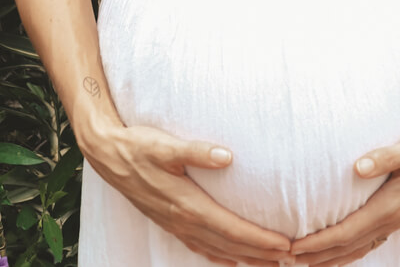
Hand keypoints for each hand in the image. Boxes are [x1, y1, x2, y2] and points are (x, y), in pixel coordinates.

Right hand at [78, 123, 294, 265]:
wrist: (107, 154)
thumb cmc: (138, 146)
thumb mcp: (166, 145)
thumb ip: (197, 151)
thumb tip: (227, 156)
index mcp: (187, 204)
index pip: (232, 229)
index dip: (260, 240)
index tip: (286, 245)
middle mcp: (183, 220)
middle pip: (229, 245)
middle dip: (261, 254)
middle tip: (291, 259)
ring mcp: (175, 224)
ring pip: (216, 249)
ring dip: (245, 258)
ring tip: (271, 264)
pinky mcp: (169, 221)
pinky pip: (199, 246)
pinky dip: (219, 255)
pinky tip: (230, 260)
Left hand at [289, 87, 399, 266]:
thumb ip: (387, 156)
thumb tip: (359, 167)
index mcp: (392, 205)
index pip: (348, 231)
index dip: (319, 242)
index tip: (293, 246)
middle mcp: (393, 218)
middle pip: (349, 246)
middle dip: (318, 255)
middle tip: (286, 259)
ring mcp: (397, 219)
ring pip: (359, 247)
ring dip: (331, 257)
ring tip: (303, 262)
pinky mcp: (398, 215)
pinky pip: (369, 241)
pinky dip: (349, 250)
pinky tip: (337, 251)